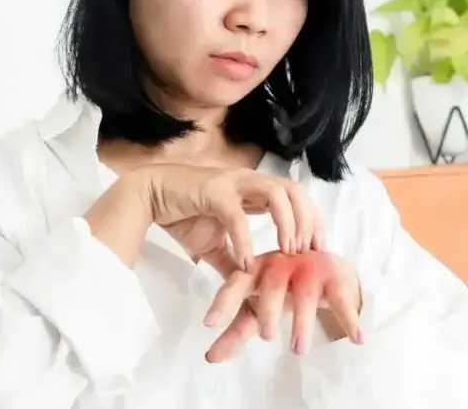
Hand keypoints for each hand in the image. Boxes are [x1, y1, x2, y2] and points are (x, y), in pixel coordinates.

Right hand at [85, 163, 320, 269]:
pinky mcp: (213, 192)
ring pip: (276, 194)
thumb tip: (250, 286)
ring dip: (288, 223)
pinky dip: (246, 241)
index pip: (296, 197)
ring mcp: (233, 184)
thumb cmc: (183, 216)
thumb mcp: (216, 246)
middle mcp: (249, 182)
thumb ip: (235, 261)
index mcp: (254, 190)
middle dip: (308, 220)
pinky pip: (237, 216)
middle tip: (309, 252)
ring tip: (288, 252)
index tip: (319, 248)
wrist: (148, 198)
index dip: (312, 220)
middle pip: (295, 191)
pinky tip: (247, 262)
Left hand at [202, 250, 362, 362]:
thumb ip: (236, 331)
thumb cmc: (284, 288)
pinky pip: (341, 299)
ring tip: (298, 350)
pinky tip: (357, 338)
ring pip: (305, 294)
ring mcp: (310, 268)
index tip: (209, 323)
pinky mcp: (336, 277)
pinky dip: (349, 319)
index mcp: (257, 270)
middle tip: (266, 336)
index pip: (236, 283)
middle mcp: (282, 263)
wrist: (327, 265)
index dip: (223, 301)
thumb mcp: (258, 306)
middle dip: (268, 309)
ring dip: (302, 323)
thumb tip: (210, 358)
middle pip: (272, 284)